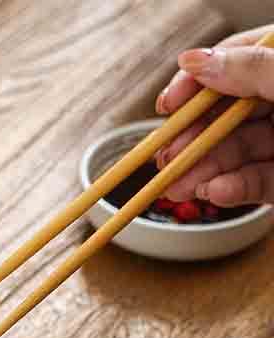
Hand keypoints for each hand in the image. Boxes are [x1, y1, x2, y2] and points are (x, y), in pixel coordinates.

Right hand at [155, 26, 273, 205]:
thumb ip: (252, 69)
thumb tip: (197, 60)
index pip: (234, 62)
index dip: (196, 82)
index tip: (167, 105)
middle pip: (226, 116)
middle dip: (192, 140)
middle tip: (164, 158)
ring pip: (236, 155)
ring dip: (202, 171)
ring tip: (178, 187)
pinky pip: (256, 186)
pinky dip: (232, 190)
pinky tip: (214, 192)